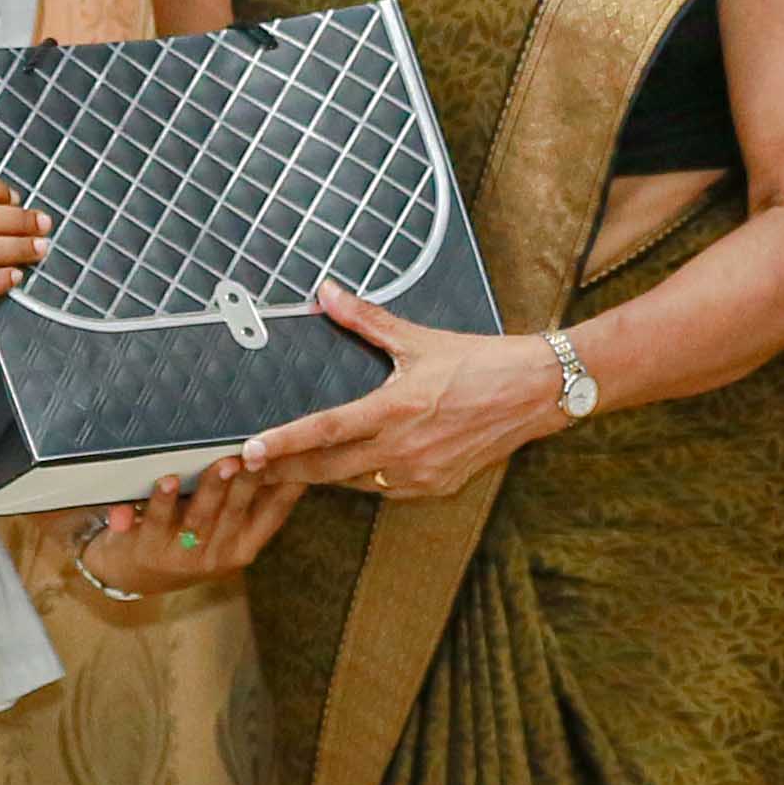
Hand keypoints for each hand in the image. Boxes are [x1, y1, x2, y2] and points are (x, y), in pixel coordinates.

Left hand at [63, 458, 305, 596]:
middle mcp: (218, 554)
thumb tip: (280, 451)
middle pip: (236, 513)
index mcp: (244, 545)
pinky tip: (167, 480)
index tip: (296, 458)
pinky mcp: (149, 550)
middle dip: (248, 482)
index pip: (273, 514)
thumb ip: (246, 499)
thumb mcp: (224, 529)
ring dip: (212, 489)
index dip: (287, 488)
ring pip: (200, 518)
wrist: (136, 574)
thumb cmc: (188, 539)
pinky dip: (162, 501)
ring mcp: (183, 555)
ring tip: (223, 464)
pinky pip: (157, 521)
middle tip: (257, 454)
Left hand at [239, 285, 569, 499]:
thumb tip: (326, 294)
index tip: (248, 451)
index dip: (282, 443)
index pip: (324, 429)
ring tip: (287, 470)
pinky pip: (384, 490)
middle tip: (246, 470)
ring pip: (353, 483)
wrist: (537, 392)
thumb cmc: (481, 361)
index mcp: (394, 408)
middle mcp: (404, 448)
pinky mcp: (436, 486)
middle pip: (327, 469)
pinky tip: (348, 469)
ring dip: (321, 477)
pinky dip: (362, 481)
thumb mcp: (419, 338)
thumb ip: (365, 319)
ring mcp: (420, 473)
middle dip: (284, 471)